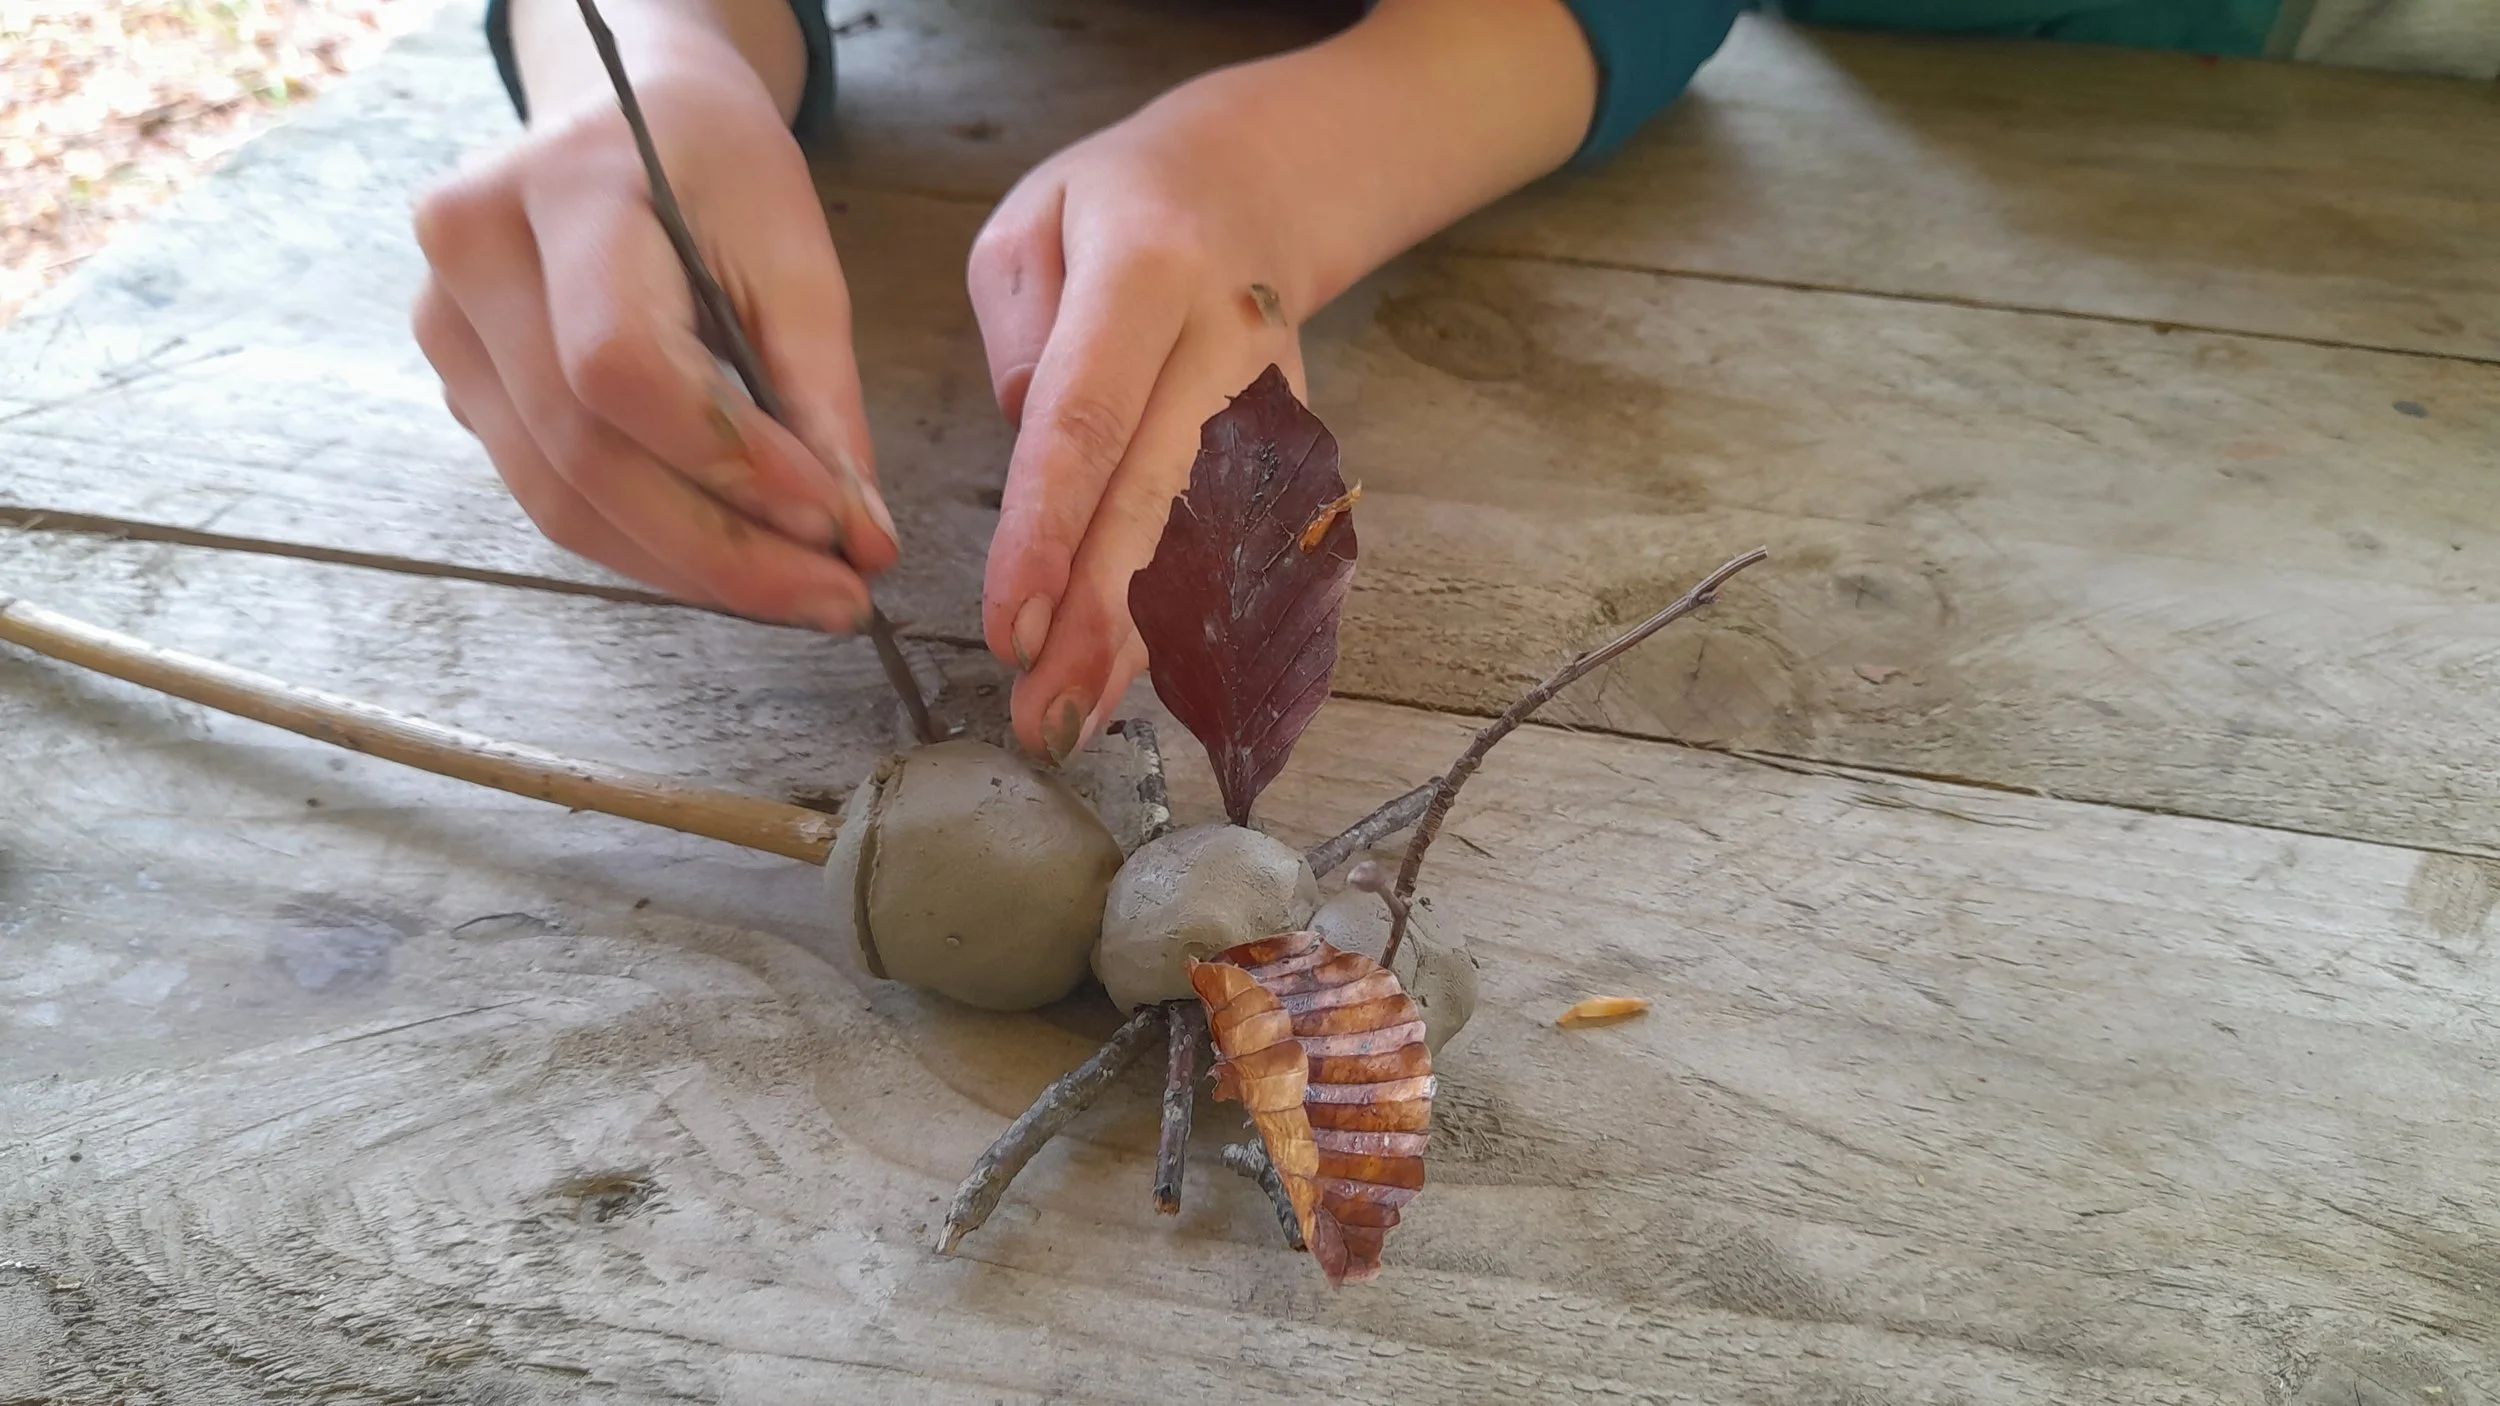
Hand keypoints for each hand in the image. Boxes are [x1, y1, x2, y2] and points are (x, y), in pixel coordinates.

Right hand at [411, 14, 894, 632]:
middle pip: (585, 454)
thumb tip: (857, 536)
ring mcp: (448, 328)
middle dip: (725, 549)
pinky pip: (556, 499)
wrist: (627, 115)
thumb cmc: (716, 167)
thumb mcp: (796, 248)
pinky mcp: (464, 389)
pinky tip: (735, 561)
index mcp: (558, 187)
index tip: (836, 520)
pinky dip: (654, 547)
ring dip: (692, 568)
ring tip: (803, 592)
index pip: (618, 363)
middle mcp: (472, 258)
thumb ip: (822, 392)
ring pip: (563, 500)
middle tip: (839, 596)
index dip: (730, 461)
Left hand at [968, 80, 1310, 760]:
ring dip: (1140, 644)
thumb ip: (1016, 329)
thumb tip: (1028, 447)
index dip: (1048, 533)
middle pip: (1156, 501)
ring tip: (1075, 723)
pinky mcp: (1293, 445)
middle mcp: (1227, 341)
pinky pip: (1233, 542)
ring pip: (1204, 539)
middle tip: (1040, 715)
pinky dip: (1186, 619)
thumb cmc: (1117, 209)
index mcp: (1150, 270)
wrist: (1257, 184)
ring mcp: (1274, 400)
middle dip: (1095, 620)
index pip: (1087, 420)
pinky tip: (1131, 685)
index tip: (1008, 626)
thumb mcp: (1029, 222)